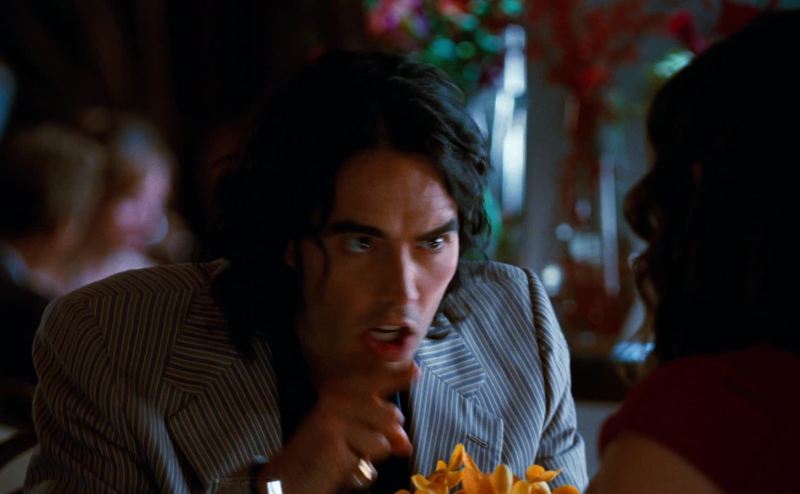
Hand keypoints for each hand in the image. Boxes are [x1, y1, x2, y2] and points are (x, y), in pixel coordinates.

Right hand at [259, 362, 417, 493]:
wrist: (288, 479)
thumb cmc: (323, 457)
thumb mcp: (356, 441)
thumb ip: (382, 436)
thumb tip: (406, 445)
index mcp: (341, 393)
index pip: (376, 380)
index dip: (398, 375)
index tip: (417, 370)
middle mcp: (339, 398)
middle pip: (391, 415)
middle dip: (386, 438)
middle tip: (360, 448)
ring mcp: (336, 415)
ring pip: (384, 438)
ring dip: (370, 456)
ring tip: (346, 456)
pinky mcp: (334, 435)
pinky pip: (370, 457)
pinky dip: (361, 469)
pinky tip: (340, 467)